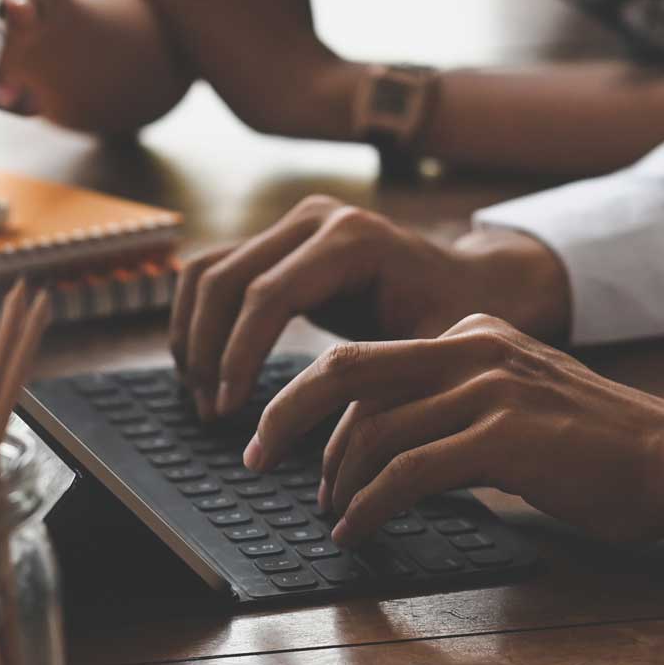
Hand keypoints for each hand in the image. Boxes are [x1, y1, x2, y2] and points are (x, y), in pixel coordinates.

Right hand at [169, 195, 570, 418]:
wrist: (471, 282)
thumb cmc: (458, 323)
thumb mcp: (436, 353)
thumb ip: (389, 385)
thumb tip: (338, 447)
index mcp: (354, 239)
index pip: (268, 294)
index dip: (239, 356)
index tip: (229, 412)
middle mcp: (316, 217)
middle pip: (225, 279)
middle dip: (208, 351)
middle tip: (211, 415)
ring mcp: (293, 222)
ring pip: (206, 272)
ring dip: (192, 336)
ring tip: (204, 400)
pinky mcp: (278, 239)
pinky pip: (214, 273)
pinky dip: (198, 321)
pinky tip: (207, 372)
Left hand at [245, 314, 663, 546]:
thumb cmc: (592, 444)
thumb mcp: (514, 398)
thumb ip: (451, 402)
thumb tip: (379, 444)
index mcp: (470, 333)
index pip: (366, 362)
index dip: (313, 404)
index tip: (282, 437)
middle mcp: (473, 348)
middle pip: (348, 374)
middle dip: (288, 418)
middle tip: (258, 459)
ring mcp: (489, 388)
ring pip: (375, 430)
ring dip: (337, 481)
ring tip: (331, 516)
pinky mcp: (505, 436)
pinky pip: (408, 471)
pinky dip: (370, 505)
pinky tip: (359, 530)